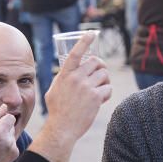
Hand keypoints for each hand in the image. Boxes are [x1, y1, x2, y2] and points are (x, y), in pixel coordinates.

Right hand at [0, 104, 19, 161]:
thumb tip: (5, 106)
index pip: (11, 117)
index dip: (3, 120)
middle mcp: (8, 139)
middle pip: (12, 126)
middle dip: (4, 128)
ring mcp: (13, 147)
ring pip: (13, 135)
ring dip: (6, 137)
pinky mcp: (16, 153)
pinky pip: (14, 143)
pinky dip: (8, 145)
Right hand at [30, 33, 111, 161]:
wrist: (62, 128)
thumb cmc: (57, 110)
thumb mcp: (53, 90)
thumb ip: (61, 79)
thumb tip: (66, 72)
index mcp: (65, 74)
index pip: (76, 53)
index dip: (84, 41)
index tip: (92, 33)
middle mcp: (76, 78)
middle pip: (96, 62)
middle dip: (101, 67)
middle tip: (101, 74)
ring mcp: (86, 87)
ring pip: (104, 74)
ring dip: (105, 81)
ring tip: (100, 89)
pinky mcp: (96, 97)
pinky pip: (108, 88)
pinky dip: (107, 93)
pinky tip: (101, 100)